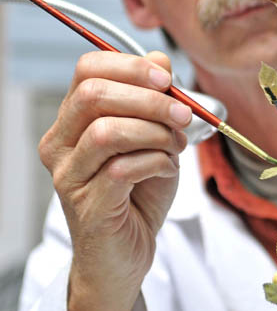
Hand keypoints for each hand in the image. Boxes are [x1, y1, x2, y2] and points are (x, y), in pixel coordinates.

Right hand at [39, 51, 191, 310]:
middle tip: (183, 114)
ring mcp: (68, 176)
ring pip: (107, 131)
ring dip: (155, 133)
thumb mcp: (155, 136)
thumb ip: (155, 98)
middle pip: (94, 95)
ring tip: (175, 147)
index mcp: (73, 120)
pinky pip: (123, 169)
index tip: (167, 79)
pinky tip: (166, 170)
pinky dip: (157, 163)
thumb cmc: (140, 191)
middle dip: (150, 99)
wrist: (128, 252)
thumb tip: (160, 59)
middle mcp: (60, 144)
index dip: (130, 67)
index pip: (88, 70)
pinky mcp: (87, 205)